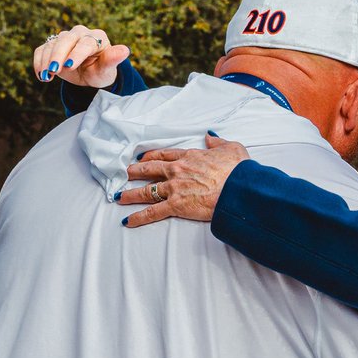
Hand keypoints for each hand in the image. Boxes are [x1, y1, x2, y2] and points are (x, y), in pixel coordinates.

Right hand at [32, 25, 129, 88]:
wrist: (90, 75)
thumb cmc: (101, 72)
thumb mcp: (107, 70)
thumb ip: (113, 60)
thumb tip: (125, 50)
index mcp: (97, 37)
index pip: (85, 43)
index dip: (77, 54)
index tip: (70, 66)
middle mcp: (80, 33)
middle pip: (66, 39)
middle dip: (58, 55)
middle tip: (54, 71)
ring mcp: (65, 38)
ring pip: (52, 44)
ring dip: (46, 60)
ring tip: (46, 77)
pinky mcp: (53, 45)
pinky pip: (42, 49)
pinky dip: (39, 61)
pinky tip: (41, 75)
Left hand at [117, 135, 249, 226]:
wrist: (238, 188)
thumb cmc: (237, 170)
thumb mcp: (232, 148)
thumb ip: (218, 142)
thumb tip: (210, 137)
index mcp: (189, 157)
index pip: (164, 154)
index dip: (151, 156)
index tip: (141, 158)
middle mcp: (177, 170)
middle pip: (149, 169)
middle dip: (134, 172)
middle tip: (123, 173)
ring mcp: (174, 188)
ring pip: (146, 191)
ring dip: (130, 194)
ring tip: (119, 197)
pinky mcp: (175, 205)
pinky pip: (152, 212)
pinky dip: (139, 217)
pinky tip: (128, 221)